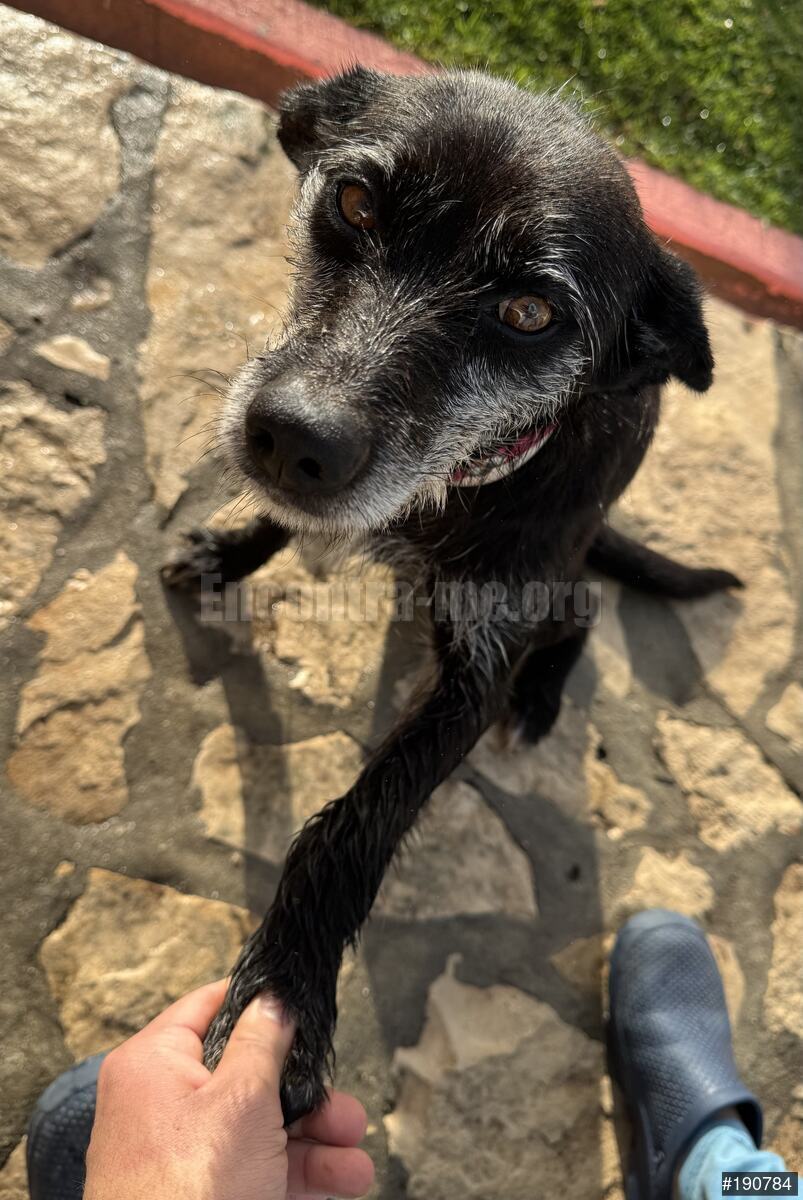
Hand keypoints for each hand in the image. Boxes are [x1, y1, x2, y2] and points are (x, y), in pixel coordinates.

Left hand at [84, 979, 373, 1199]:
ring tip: (354, 1154)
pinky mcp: (203, 1194)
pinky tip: (343, 1178)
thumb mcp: (241, 1100)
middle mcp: (163, 1104)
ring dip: (316, 1138)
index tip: (300, 1004)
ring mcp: (183, 1154)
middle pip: (247, 1075)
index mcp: (154, 1064)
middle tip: (343, 1106)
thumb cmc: (186, 1193)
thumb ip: (263, 1042)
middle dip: (307, 1092)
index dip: (258, 1003)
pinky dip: (300, 1172)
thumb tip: (273, 999)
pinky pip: (257, 1169)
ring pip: (261, 1127)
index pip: (208, 1008)